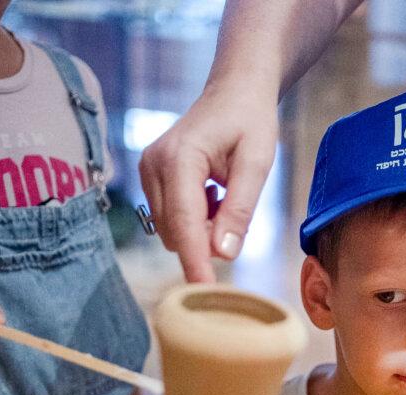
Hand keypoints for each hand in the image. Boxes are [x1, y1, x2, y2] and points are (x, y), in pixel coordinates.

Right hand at [139, 86, 277, 281]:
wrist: (234, 92)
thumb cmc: (250, 121)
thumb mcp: (257, 163)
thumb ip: (240, 209)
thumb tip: (222, 254)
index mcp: (180, 158)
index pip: (185, 222)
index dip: (195, 260)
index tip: (204, 291)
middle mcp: (154, 165)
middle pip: (175, 231)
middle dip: (205, 240)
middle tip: (237, 214)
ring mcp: (147, 170)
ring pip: (172, 229)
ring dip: (201, 228)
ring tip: (224, 194)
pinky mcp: (150, 177)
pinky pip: (170, 217)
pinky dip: (194, 218)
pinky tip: (212, 193)